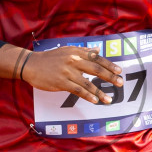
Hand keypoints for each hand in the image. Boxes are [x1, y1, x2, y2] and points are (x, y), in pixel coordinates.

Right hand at [0, 43, 124, 104]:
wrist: (31, 64)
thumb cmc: (50, 59)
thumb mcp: (67, 50)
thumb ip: (83, 51)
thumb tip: (97, 51)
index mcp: (76, 52)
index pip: (97, 58)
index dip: (109, 65)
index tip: (119, 71)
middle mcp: (74, 60)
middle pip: (96, 69)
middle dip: (110, 77)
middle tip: (120, 83)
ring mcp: (68, 72)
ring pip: (88, 83)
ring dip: (100, 92)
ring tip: (109, 100)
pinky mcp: (61, 82)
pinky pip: (78, 90)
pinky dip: (88, 96)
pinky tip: (95, 101)